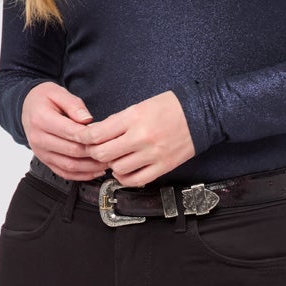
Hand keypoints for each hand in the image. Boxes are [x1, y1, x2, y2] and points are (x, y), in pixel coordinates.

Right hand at [21, 82, 106, 179]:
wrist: (27, 107)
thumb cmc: (43, 99)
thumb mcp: (58, 92)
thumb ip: (74, 105)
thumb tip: (87, 119)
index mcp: (41, 119)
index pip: (70, 132)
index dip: (90, 136)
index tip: (105, 136)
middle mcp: (39, 138)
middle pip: (72, 151)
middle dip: (94, 153)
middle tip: (112, 151)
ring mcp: (41, 152)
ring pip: (69, 165)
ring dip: (91, 167)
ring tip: (107, 162)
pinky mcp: (45, 161)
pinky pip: (64, 173)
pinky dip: (81, 175)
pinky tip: (95, 171)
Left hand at [76, 90, 196, 184]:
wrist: (202, 114)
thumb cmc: (171, 107)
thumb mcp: (140, 105)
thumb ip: (118, 121)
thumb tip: (97, 133)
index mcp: (133, 117)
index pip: (97, 134)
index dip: (84, 139)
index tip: (83, 140)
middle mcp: (141, 137)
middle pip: (103, 154)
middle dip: (96, 153)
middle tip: (97, 150)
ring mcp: (152, 154)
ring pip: (118, 169)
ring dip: (112, 165)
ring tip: (116, 158)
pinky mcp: (163, 166)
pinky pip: (136, 180)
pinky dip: (125, 178)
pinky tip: (125, 172)